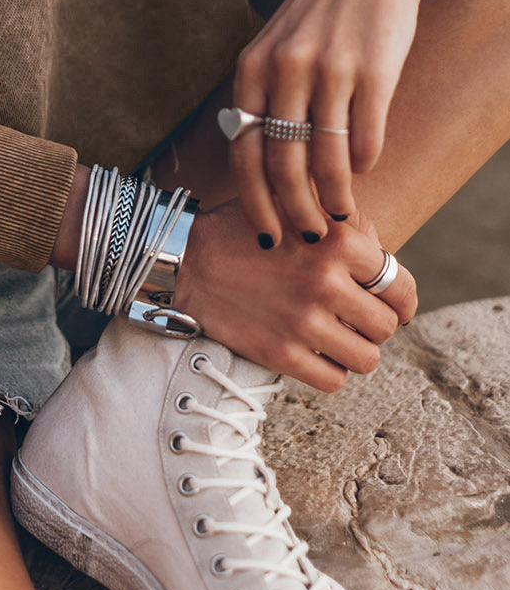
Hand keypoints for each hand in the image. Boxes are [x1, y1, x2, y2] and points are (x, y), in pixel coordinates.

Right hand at [171, 200, 417, 392]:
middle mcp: (325, 282)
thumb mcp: (297, 208)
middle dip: (374, 325)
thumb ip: (346, 225)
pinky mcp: (280, 354)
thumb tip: (385, 257)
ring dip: (356, 351)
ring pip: (366, 359)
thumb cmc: (246, 231)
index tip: (394, 307)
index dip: (402, 300)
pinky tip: (315, 354)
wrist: (186, 260)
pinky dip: (330, 372)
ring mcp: (304, 322)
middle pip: (386, 326)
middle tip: (355, 320)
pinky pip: (334, 381)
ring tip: (337, 338)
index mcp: (337, 242)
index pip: (400, 286)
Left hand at [231, 0, 422, 242]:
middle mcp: (284, 71)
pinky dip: (364, 164)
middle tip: (308, 238)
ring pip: (326, 161)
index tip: (265, 233)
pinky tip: (364, 169)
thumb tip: (265, 160)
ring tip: (342, 217)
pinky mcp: (374, 71)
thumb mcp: (276, 44)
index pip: (243, 151)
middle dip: (294, 213)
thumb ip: (266, 94)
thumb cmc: (322, 6)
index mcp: (253, 68)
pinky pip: (365, 138)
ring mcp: (329, 71)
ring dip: (334, 199)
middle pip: (282, 166)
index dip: (254, 201)